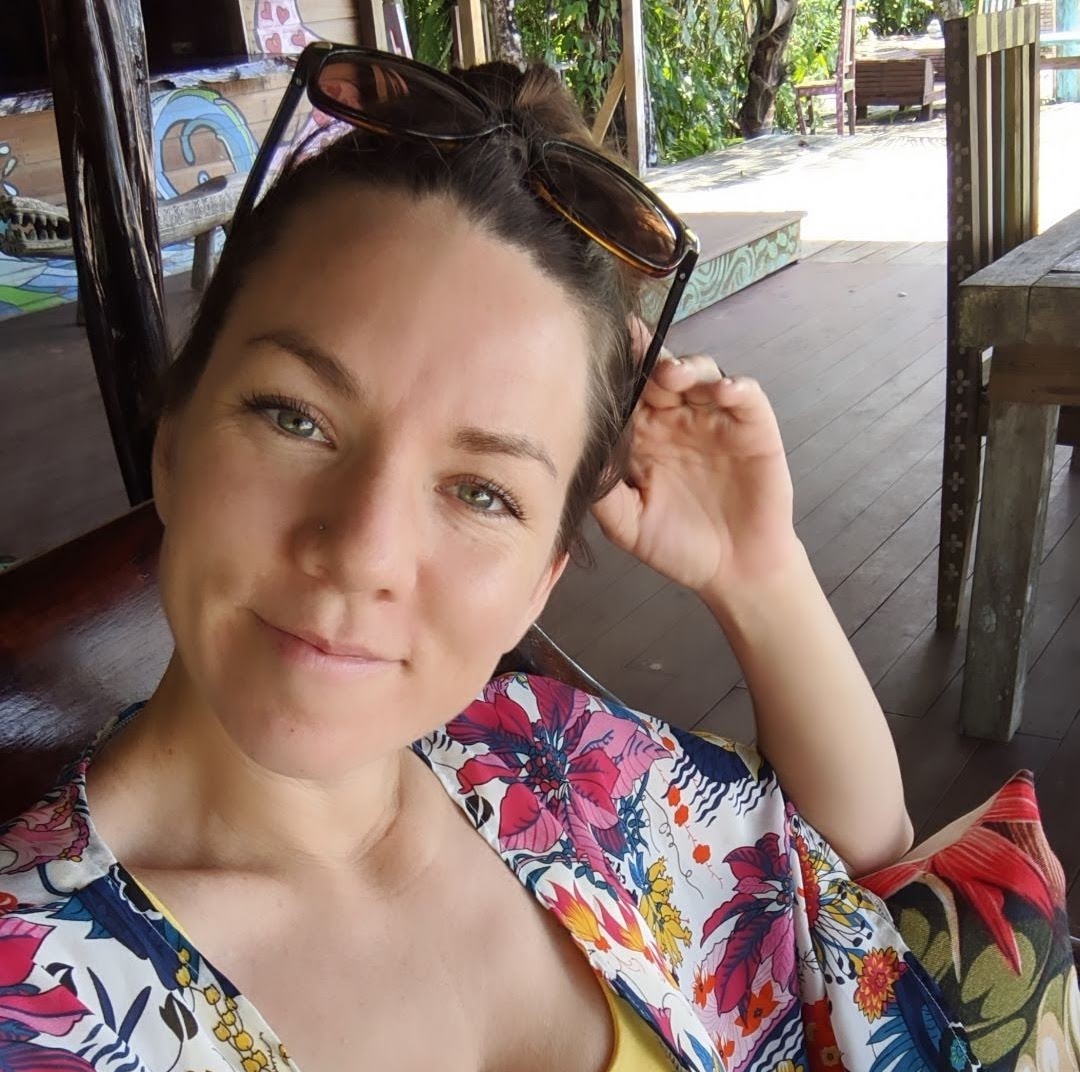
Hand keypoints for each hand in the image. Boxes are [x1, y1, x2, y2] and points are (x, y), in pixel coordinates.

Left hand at [592, 350, 799, 604]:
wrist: (733, 571)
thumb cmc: (676, 546)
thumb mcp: (627, 525)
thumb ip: (602, 492)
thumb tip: (577, 454)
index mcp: (642, 437)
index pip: (625, 393)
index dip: (614, 371)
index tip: (594, 348)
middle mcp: (676, 419)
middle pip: (659, 373)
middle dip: (646, 360)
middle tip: (634, 358)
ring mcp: (715, 420)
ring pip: (701, 373)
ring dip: (686, 366)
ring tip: (672, 374)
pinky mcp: (752, 427)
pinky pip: (746, 395)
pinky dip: (735, 386)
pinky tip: (722, 391)